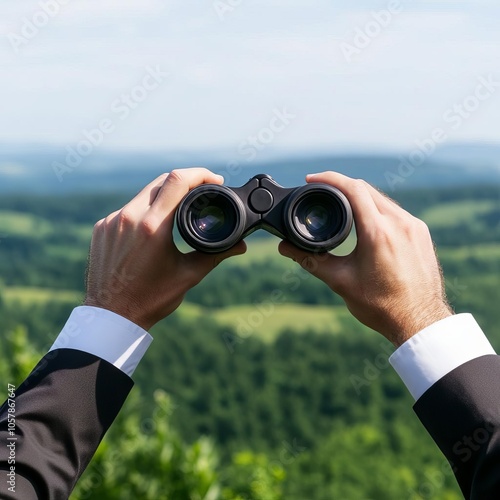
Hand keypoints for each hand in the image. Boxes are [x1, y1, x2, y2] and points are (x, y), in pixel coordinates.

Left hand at [84, 168, 245, 329]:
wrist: (111, 316)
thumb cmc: (151, 298)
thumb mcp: (188, 275)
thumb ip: (217, 254)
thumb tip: (241, 244)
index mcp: (152, 226)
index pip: (178, 181)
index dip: (201, 174)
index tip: (215, 180)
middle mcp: (129, 217)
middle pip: (162, 181)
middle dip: (185, 181)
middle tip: (202, 192)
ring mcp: (111, 221)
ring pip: (144, 194)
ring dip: (164, 196)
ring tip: (179, 210)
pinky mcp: (101, 228)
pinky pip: (127, 209)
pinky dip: (144, 211)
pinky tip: (153, 227)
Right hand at [279, 171, 452, 346]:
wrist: (419, 322)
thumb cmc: (381, 305)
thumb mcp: (340, 281)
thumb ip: (310, 260)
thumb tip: (285, 248)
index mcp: (378, 232)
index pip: (353, 188)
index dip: (329, 178)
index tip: (312, 178)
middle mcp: (400, 223)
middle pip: (366, 189)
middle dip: (341, 186)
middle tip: (322, 191)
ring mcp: (414, 226)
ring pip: (382, 199)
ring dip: (360, 197)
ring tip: (340, 204)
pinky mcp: (421, 233)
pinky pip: (395, 211)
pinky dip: (376, 209)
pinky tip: (365, 220)